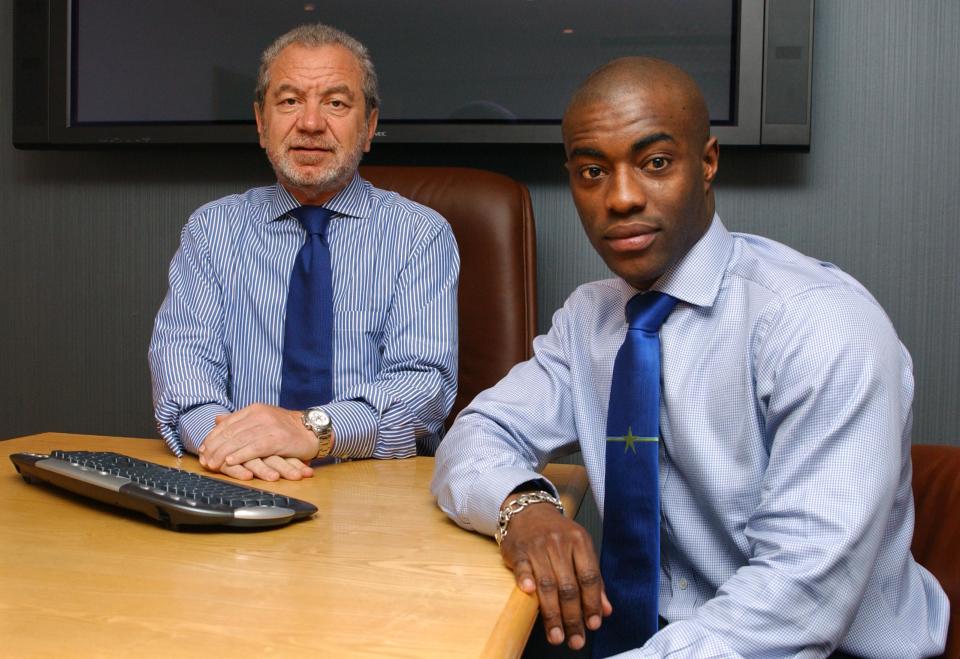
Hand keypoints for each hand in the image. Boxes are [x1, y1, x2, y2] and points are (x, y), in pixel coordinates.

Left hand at [198, 403, 319, 476]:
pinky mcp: (278, 439)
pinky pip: (254, 448)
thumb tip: (217, 420)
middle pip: (231, 432)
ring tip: (213, 464)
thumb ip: (240, 420)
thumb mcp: (261, 420)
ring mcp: (269, 426)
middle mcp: (260, 415)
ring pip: (240, 440)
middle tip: (205, 460)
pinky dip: (241, 455)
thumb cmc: (286, 428)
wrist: (312, 430)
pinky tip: (231, 461)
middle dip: (215, 447)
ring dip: (223, 454)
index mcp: (254, 410)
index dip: (213, 437)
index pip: (227, 423)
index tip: (203, 450)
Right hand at [499, 500, 611, 649]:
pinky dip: (526, 579)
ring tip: (556, 635)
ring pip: (547, 583)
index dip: (592, 603)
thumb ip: (594, 580)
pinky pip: (523, 567)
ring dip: (552, 613)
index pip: (589, 577)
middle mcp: (559, 543)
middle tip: (575, 639)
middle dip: (572, 617)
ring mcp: (537, 546)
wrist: (529, 511)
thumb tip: (606, 610)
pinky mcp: (518, 549)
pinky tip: (529, 594)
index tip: (592, 625)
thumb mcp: (580, 549)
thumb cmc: (557, 534)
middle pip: (568, 586)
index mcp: (579, 542)